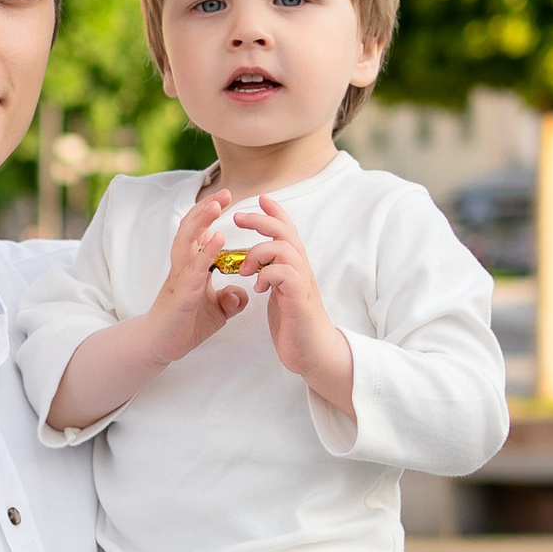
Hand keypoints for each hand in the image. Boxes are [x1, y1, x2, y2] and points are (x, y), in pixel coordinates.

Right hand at [145, 178, 251, 366]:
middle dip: (205, 208)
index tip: (226, 196)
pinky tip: (219, 239)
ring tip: (217, 204)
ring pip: (186, 242)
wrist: (160, 346)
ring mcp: (180, 279)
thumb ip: (231, 300)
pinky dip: (206, 252)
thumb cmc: (185, 325)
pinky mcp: (181, 295)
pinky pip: (194, 269)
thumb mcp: (217, 311)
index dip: (209, 213)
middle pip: (190, 229)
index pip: (199, 233)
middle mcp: (183, 267)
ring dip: (201, 221)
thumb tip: (242, 294)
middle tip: (225, 191)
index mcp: (191, 267)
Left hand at [238, 199, 353, 419]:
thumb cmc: (295, 324)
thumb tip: (258, 264)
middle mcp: (300, 270)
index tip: (261, 199)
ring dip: (259, 252)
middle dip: (262, 220)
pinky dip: (268, 275)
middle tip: (238, 217)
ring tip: (244, 269)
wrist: (314, 352)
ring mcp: (302, 284)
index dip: (275, 213)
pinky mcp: (299, 300)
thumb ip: (273, 275)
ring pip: (284, 249)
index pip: (287, 231)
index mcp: (294, 267)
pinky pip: (285, 274)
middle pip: (285, 232)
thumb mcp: (280, 293)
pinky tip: (259, 288)